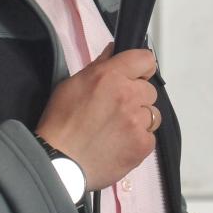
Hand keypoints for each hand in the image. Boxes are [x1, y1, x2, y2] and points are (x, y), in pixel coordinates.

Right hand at [35, 44, 157, 190]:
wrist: (59, 161)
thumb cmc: (60, 122)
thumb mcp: (72, 84)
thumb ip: (99, 65)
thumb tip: (114, 51)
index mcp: (111, 76)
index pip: (146, 60)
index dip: (142, 68)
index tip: (136, 76)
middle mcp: (129, 95)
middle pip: (149, 90)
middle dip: (137, 97)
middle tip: (117, 109)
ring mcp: (138, 121)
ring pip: (152, 114)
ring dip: (140, 119)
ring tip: (117, 129)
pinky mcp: (143, 144)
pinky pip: (150, 137)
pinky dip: (138, 140)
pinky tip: (119, 144)